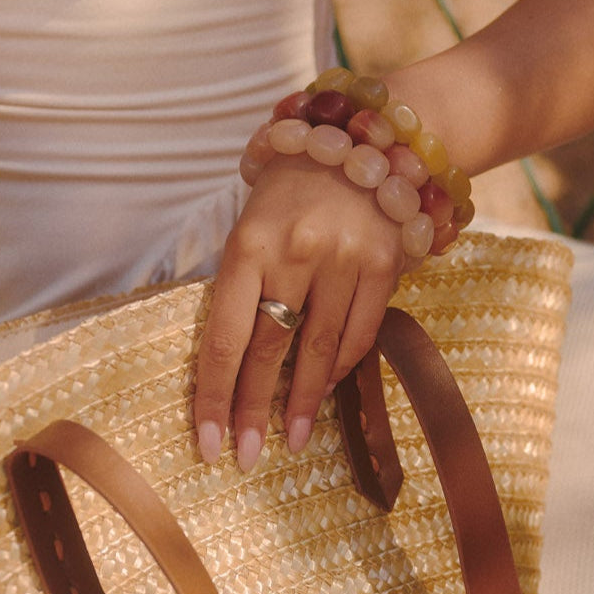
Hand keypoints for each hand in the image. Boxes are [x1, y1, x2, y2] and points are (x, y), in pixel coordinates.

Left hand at [192, 154, 403, 470]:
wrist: (364, 137)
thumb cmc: (292, 185)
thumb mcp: (251, 220)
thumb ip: (241, 280)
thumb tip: (227, 356)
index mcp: (248, 242)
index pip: (224, 335)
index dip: (214, 395)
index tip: (208, 442)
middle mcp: (296, 253)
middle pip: (268, 350)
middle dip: (253, 410)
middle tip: (243, 456)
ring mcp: (345, 259)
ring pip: (319, 349)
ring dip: (304, 402)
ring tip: (293, 442)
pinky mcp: (386, 264)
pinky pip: (361, 331)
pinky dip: (342, 366)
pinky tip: (328, 389)